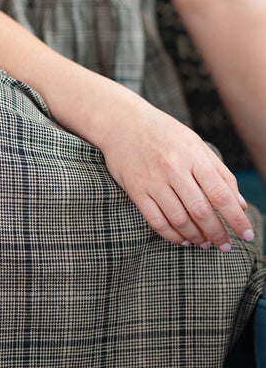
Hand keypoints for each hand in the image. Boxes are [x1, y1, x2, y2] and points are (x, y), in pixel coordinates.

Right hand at [99, 96, 252, 250]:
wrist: (122, 122)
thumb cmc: (164, 133)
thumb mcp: (196, 144)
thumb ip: (220, 173)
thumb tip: (240, 205)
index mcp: (193, 155)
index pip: (220, 194)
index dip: (236, 218)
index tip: (246, 235)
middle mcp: (173, 168)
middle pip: (201, 211)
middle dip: (217, 234)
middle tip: (225, 246)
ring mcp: (153, 180)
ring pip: (179, 219)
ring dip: (196, 237)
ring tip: (204, 243)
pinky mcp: (135, 190)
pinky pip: (156, 221)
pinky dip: (172, 235)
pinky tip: (182, 239)